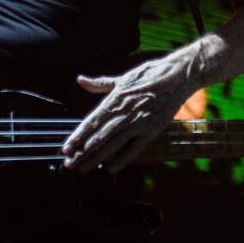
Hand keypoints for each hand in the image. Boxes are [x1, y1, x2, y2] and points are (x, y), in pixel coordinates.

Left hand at [62, 54, 195, 173]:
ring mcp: (139, 123)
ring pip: (113, 145)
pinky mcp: (152, 129)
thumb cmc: (150, 74)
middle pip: (99, 137)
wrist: (177, 76)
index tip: (66, 148)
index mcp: (115, 99)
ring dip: (97, 158)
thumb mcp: (123, 78)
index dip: (78, 136)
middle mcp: (124, 113)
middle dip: (82, 152)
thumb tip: (80, 80)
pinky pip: (135, 149)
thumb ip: (100, 84)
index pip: (92, 122)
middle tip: (70, 164)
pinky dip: (123, 160)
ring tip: (83, 168)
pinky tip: (111, 168)